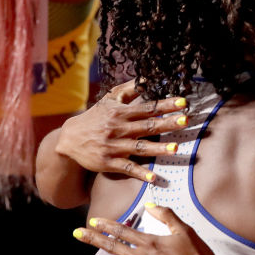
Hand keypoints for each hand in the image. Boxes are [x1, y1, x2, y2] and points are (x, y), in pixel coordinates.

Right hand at [55, 80, 188, 182]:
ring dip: (158, 148)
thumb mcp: (109, 100)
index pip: (147, 107)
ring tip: (176, 148)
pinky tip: (153, 178)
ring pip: (139, 147)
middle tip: (185, 120)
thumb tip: (148, 77)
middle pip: (147, 125)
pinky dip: (139, 173)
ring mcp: (113, 146)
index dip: (165, 104)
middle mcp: (118, 128)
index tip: (183, 102)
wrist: (69, 139)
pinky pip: (126, 167)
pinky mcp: (108, 162)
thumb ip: (129, 89)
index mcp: (120, 113)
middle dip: (167, 123)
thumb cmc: (95, 118)